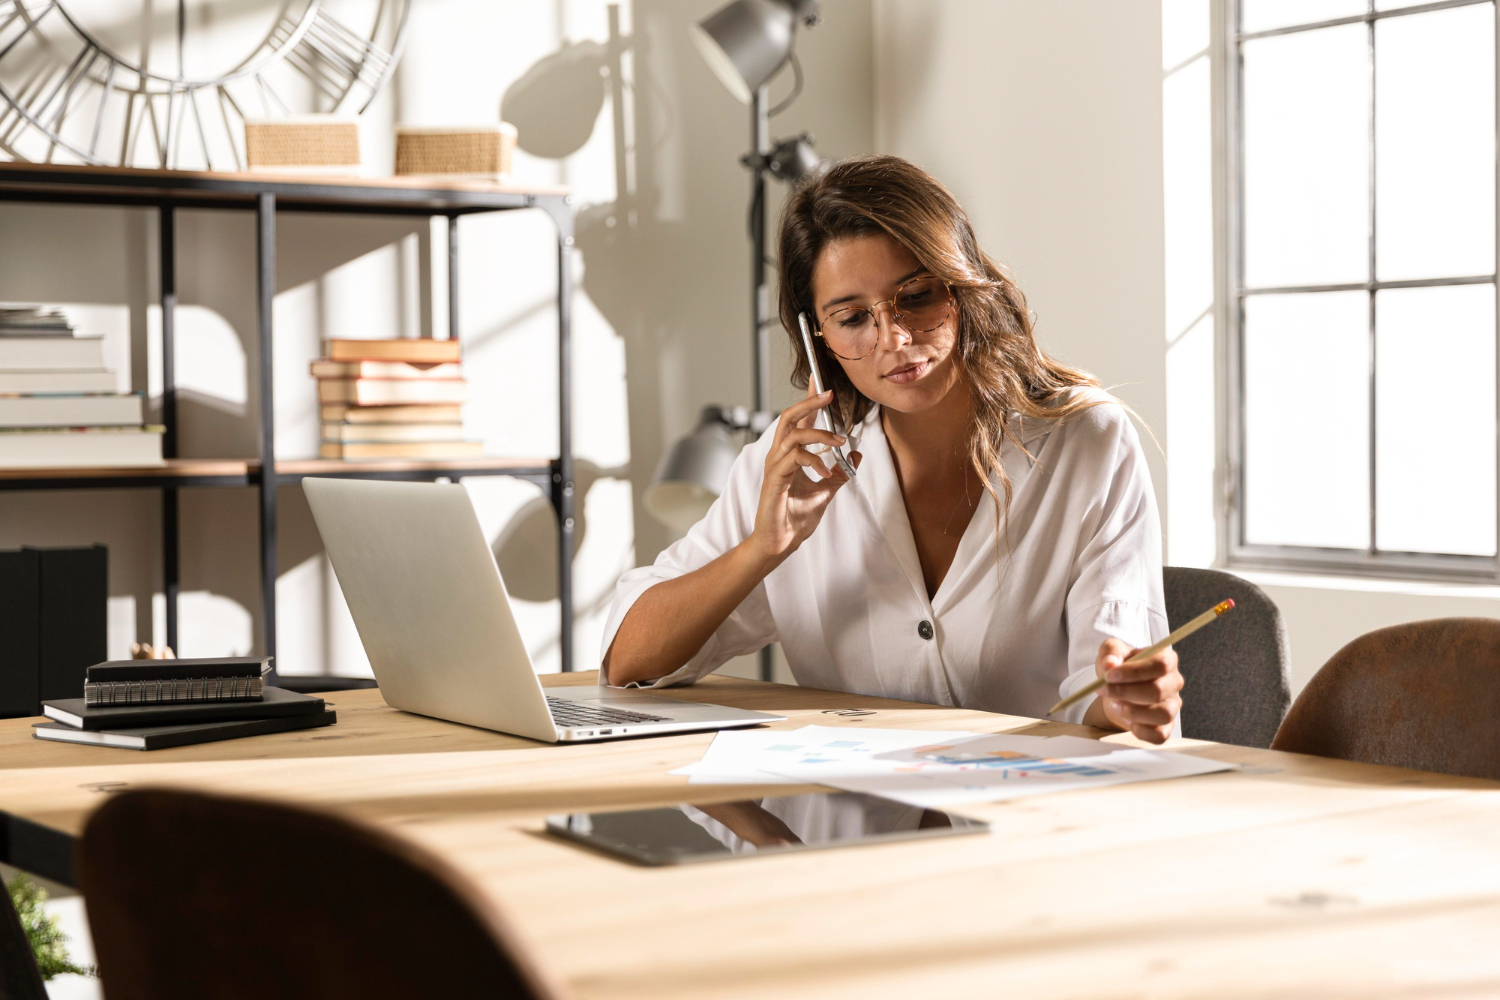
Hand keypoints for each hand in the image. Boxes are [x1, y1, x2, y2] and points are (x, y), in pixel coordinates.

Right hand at [746, 385, 860, 567]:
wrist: (780, 542)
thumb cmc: (795, 517)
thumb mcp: (826, 491)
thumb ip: (840, 471)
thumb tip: (857, 453)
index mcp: (789, 455)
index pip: (798, 420)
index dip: (809, 399)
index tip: (819, 380)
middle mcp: (779, 456)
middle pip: (789, 417)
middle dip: (809, 402)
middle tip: (829, 393)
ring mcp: (775, 466)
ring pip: (793, 435)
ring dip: (819, 434)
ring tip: (839, 442)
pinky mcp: (775, 480)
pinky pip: (793, 459)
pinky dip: (813, 460)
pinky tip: (826, 471)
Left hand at [1090, 638, 1182, 743]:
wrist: (1117, 691)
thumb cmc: (1118, 668)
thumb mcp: (1111, 652)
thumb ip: (1110, 652)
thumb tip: (1110, 664)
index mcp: (1166, 659)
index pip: (1160, 665)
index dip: (1134, 671)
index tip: (1109, 675)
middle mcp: (1174, 682)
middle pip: (1158, 691)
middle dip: (1125, 692)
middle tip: (1104, 690)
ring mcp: (1173, 705)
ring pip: (1163, 714)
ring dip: (1133, 712)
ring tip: (1115, 704)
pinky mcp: (1167, 726)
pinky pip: (1159, 734)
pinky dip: (1139, 730)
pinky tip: (1126, 719)